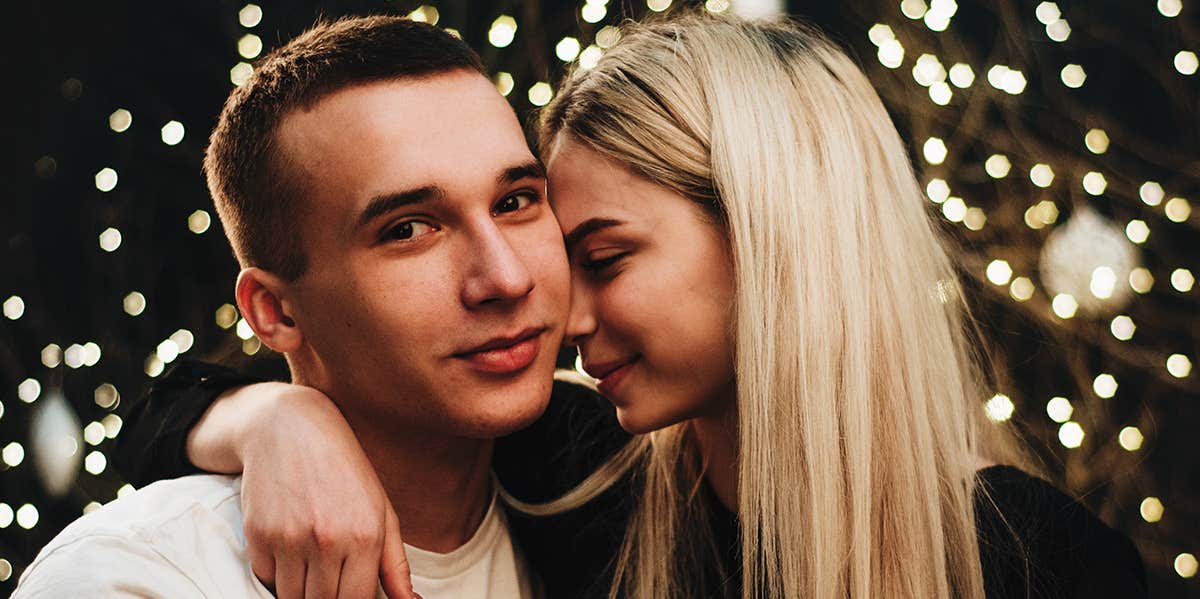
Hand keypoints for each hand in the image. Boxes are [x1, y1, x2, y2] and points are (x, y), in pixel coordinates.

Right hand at [195, 383, 416, 598]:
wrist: (291, 427)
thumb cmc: (344, 469)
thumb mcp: (382, 509)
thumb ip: (396, 564)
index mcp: (365, 536)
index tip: (351, 590)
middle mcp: (328, 541)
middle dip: (328, 598)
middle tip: (332, 576)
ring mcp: (289, 539)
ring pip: (292, 597)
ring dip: (301, 590)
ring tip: (312, 563)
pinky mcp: (258, 535)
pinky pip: (266, 579)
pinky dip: (277, 575)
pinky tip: (289, 548)